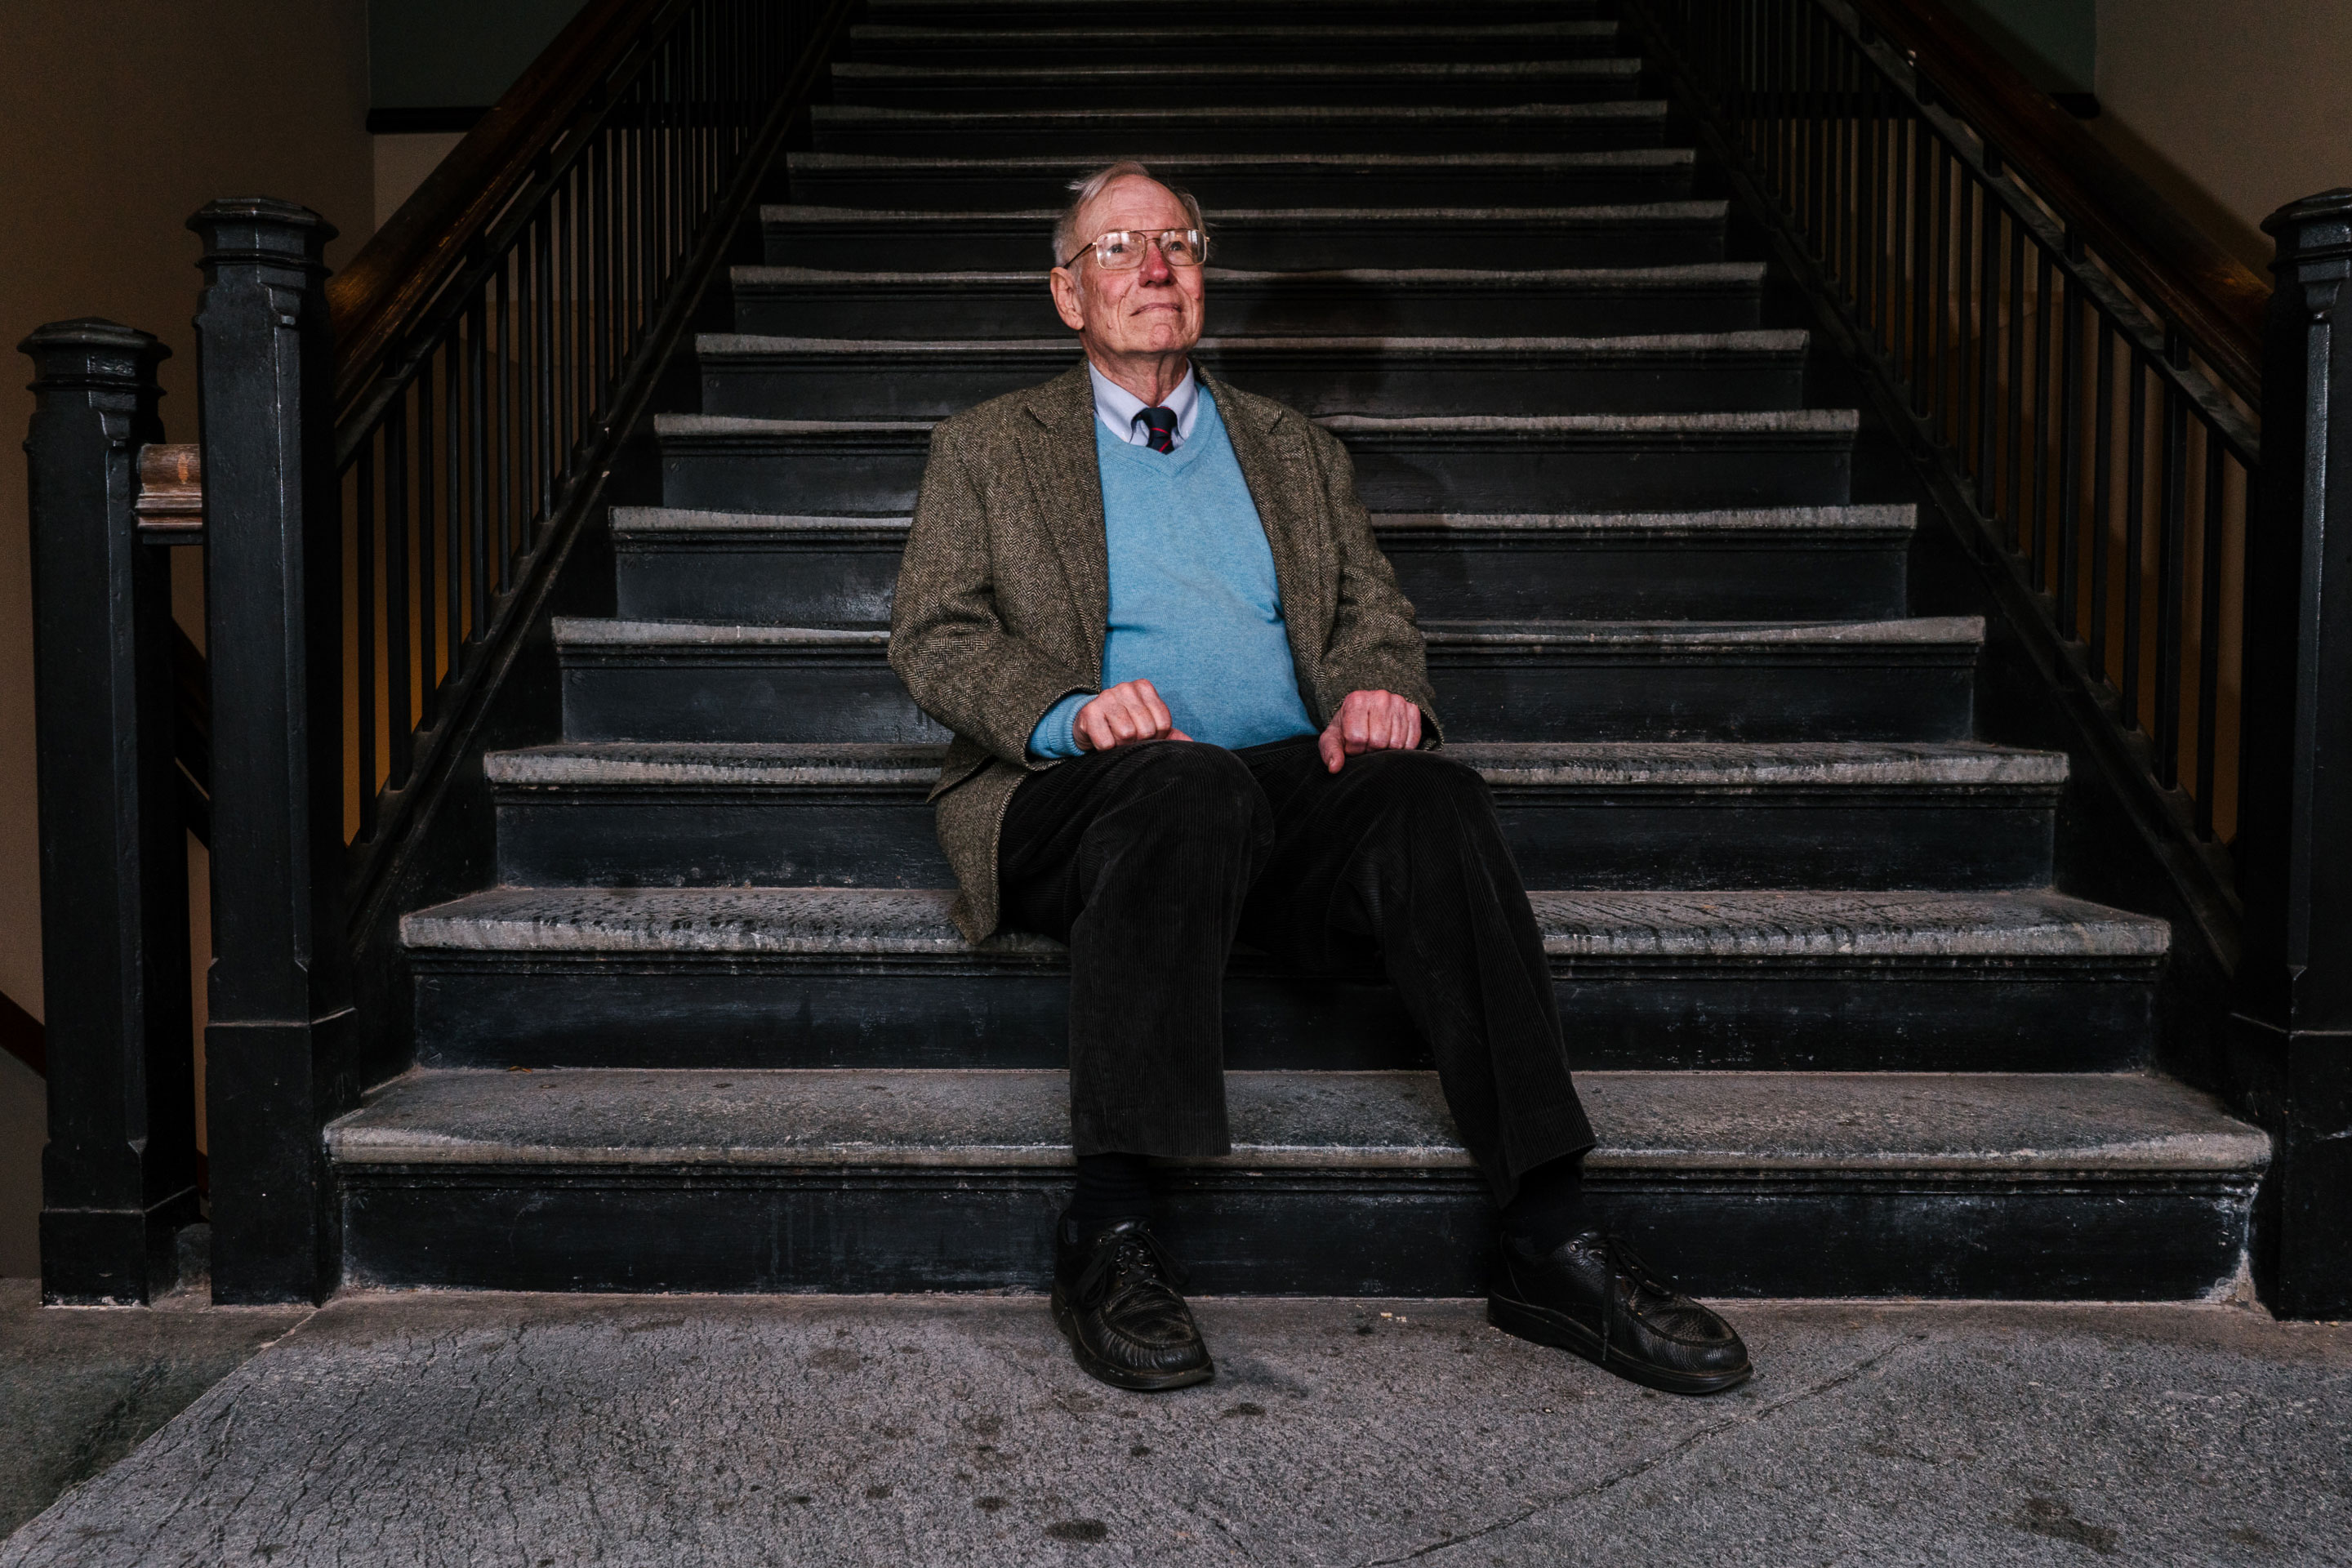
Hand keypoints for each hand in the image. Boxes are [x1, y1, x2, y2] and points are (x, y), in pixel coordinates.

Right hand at [1074, 679, 1191, 751]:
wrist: (1088, 723)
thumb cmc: (1123, 725)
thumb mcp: (1148, 726)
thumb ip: (1170, 734)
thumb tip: (1192, 746)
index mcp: (1144, 687)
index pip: (1163, 722)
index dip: (1157, 737)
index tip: (1145, 735)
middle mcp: (1126, 687)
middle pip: (1146, 730)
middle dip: (1138, 742)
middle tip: (1128, 739)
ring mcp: (1106, 697)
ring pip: (1127, 735)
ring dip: (1121, 745)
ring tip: (1115, 738)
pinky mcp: (1089, 712)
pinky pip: (1106, 743)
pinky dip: (1106, 749)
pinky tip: (1103, 739)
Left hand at [1319, 689, 1422, 771]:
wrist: (1364, 715)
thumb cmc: (1347, 729)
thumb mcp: (1332, 739)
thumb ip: (1330, 752)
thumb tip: (1334, 767)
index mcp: (1356, 700)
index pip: (1357, 737)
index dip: (1354, 750)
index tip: (1353, 746)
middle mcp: (1379, 697)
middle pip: (1379, 741)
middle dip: (1371, 750)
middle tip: (1367, 746)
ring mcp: (1399, 702)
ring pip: (1396, 743)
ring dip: (1387, 751)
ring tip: (1378, 743)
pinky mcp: (1413, 710)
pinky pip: (1412, 740)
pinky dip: (1403, 748)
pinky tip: (1391, 742)